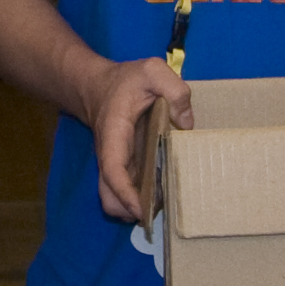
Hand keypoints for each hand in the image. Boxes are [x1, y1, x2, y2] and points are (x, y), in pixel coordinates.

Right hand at [86, 54, 191, 222]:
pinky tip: (164, 195)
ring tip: (165, 207)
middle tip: (159, 214)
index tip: (141, 210)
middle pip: (109, 197)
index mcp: (114, 135)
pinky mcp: (125, 166)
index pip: (112, 170)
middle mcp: (110, 156)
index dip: (125, 193)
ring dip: (135, 208)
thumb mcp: (152, 71)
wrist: (98, 86)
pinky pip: (127, 191)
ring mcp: (117, 164)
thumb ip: (174, 89)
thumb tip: (186, 122)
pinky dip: (140, 199)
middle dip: (129, 211)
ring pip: (115, 199)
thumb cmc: (125, 80)